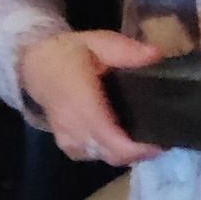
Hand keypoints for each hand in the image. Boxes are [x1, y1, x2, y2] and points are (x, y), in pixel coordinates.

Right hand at [18, 29, 164, 166]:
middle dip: (139, 153)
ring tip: (148, 137)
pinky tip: (124, 139)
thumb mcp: (99, 42)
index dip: (136, 148)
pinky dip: (110, 152)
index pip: (109, 137)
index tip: (161, 143)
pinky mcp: (66, 144)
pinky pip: (92, 156)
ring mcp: (67, 139)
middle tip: (163, 137)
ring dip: (126, 153)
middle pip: (110, 154)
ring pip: (103, 157)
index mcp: (80, 101)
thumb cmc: (70, 53)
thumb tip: (157, 55)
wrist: (36, 65)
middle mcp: (73, 126)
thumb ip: (126, 50)